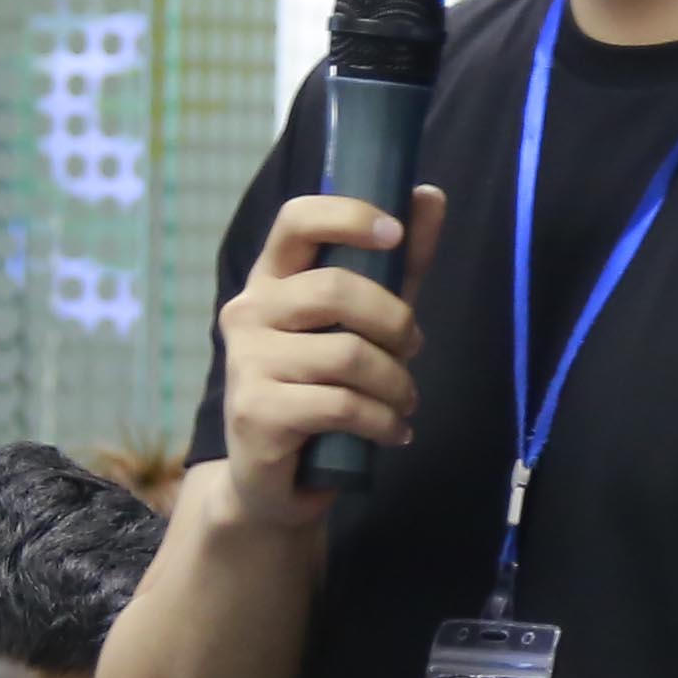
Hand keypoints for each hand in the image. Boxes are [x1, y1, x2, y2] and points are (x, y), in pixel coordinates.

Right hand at [215, 188, 442, 525]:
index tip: (396, 231)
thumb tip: (430, 194)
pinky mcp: (256, 413)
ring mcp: (246, 363)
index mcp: (270, 280)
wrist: (272, 483)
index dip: (349, 215)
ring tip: (405, 403)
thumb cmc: (319, 391)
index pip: (296, 220)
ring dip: (395, 383)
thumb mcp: (364, 324)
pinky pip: (341, 406)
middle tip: (414, 350)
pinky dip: (382, 421)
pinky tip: (393, 433)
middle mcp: (248, 312)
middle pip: (334, 289)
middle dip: (394, 322)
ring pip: (347, 355)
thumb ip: (396, 266)